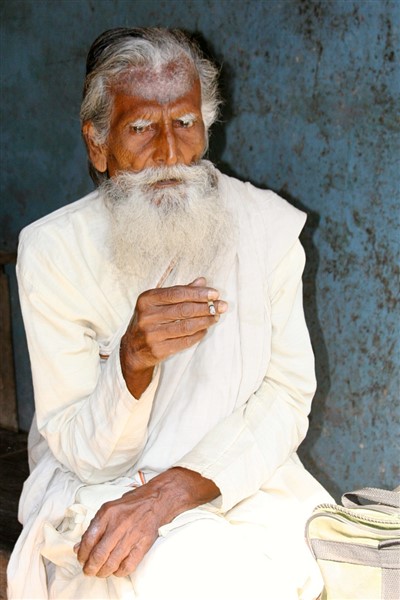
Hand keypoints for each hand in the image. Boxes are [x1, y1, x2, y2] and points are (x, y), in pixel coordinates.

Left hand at [75, 467, 219, 576]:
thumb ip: (94, 527)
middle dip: (90, 568)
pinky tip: (116, 569)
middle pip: (99, 555)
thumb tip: (79, 547)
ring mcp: (132, 535)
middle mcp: (118, 524)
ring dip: (103, 572)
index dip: (82, 554)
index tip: (81, 559)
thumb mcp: (109, 508)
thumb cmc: (132, 504)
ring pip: (112, 563)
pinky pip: (128, 565)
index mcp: (107, 513)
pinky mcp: (143, 544)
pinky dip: (119, 571)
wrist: (157, 500)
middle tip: (89, 571)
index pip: (88, 540)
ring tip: (100, 572)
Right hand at [120, 277, 226, 397]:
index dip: (198, 293)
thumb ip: (180, 292)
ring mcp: (151, 335)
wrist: (133, 349)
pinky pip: (184, 341)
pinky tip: (205, 329)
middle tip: (222, 306)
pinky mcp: (158, 350)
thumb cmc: (149, 320)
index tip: (215, 293)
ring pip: (186, 326)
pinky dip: (198, 335)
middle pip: (183, 310)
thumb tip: (203, 281)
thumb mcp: (158, 302)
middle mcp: (147, 316)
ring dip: (205, 321)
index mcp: (146, 300)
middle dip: (206, 307)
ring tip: (216, 317)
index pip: (177, 293)